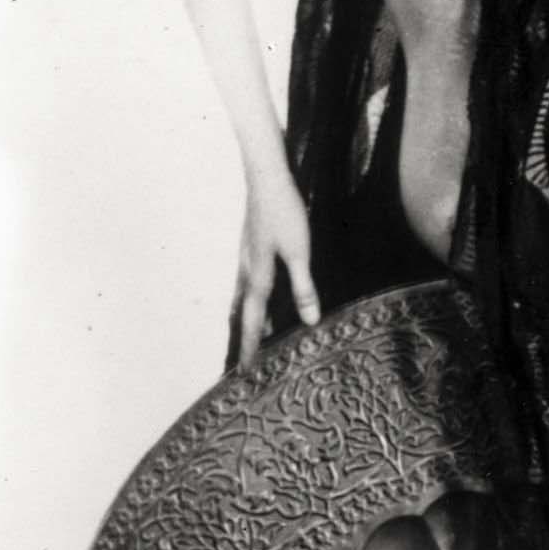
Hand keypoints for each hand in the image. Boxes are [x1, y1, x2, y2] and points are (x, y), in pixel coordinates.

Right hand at [232, 164, 319, 366]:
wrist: (266, 178)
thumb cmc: (285, 213)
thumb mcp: (299, 252)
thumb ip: (303, 287)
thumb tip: (309, 321)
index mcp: (257, 275)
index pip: (251, 319)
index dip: (250, 345)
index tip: (245, 371)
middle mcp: (246, 270)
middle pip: (240, 312)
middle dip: (242, 336)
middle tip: (240, 360)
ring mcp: (245, 256)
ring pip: (241, 296)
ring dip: (244, 317)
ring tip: (246, 334)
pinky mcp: (251, 245)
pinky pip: (246, 281)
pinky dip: (248, 297)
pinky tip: (257, 292)